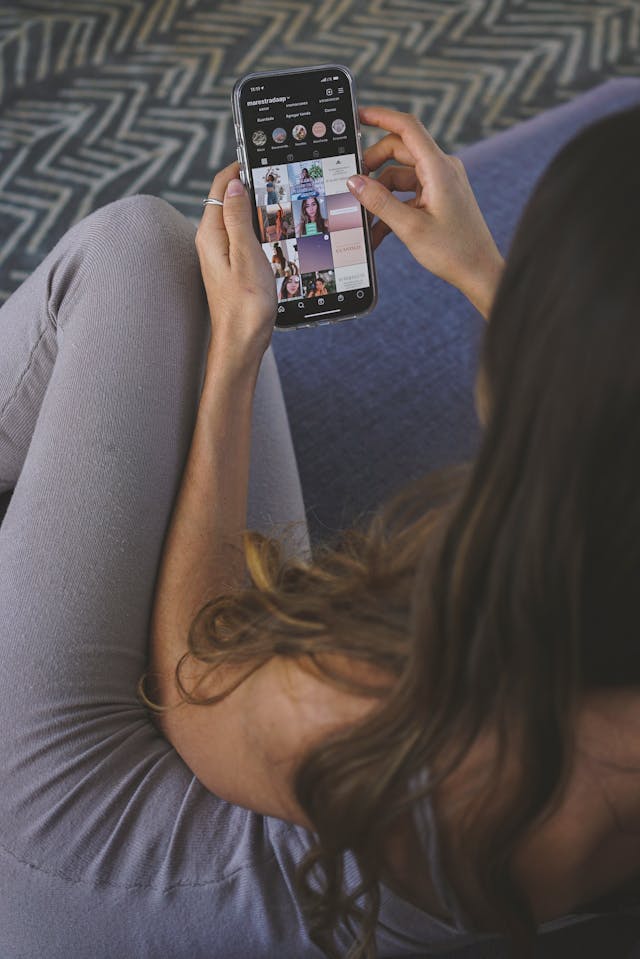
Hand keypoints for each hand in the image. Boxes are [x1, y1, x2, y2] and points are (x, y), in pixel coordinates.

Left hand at [196, 161, 276, 367]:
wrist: (242, 343)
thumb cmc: (246, 306)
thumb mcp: (246, 255)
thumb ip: (237, 217)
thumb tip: (233, 184)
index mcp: (211, 234)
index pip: (220, 186)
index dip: (239, 168)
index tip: (260, 156)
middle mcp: (211, 242)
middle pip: (228, 200)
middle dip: (249, 184)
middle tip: (276, 177)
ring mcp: (220, 255)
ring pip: (236, 218)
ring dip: (255, 207)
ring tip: (278, 200)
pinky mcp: (231, 267)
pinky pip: (242, 236)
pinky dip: (257, 227)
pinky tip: (273, 232)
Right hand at [349, 106, 504, 318]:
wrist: (480, 272)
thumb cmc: (454, 251)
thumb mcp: (410, 228)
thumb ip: (379, 202)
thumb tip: (355, 182)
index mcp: (439, 168)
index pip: (407, 128)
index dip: (381, 116)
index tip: (358, 115)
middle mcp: (442, 169)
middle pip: (399, 151)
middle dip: (373, 167)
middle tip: (353, 186)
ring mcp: (441, 183)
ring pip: (400, 175)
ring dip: (380, 195)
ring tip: (365, 219)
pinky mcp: (439, 197)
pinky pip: (408, 193)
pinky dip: (392, 207)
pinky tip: (379, 231)